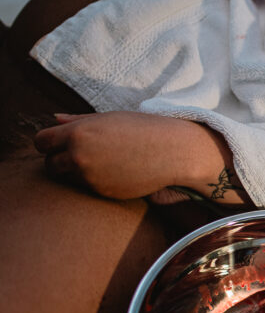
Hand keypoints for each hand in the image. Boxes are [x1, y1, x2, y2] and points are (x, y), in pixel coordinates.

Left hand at [33, 112, 192, 199]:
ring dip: (78, 172)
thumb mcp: (110, 119)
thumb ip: (78, 121)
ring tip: (102, 162)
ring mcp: (91, 178)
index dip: (48, 142)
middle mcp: (80, 157)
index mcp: (78, 133)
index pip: (41, 142)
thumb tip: (54, 120)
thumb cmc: (144, 129)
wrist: (174, 152)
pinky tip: (116, 171)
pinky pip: (89, 188)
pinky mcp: (103, 193)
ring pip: (69, 179)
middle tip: (81, 155)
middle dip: (59, 160)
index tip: (59, 143)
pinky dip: (96, 181)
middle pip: (49, 165)